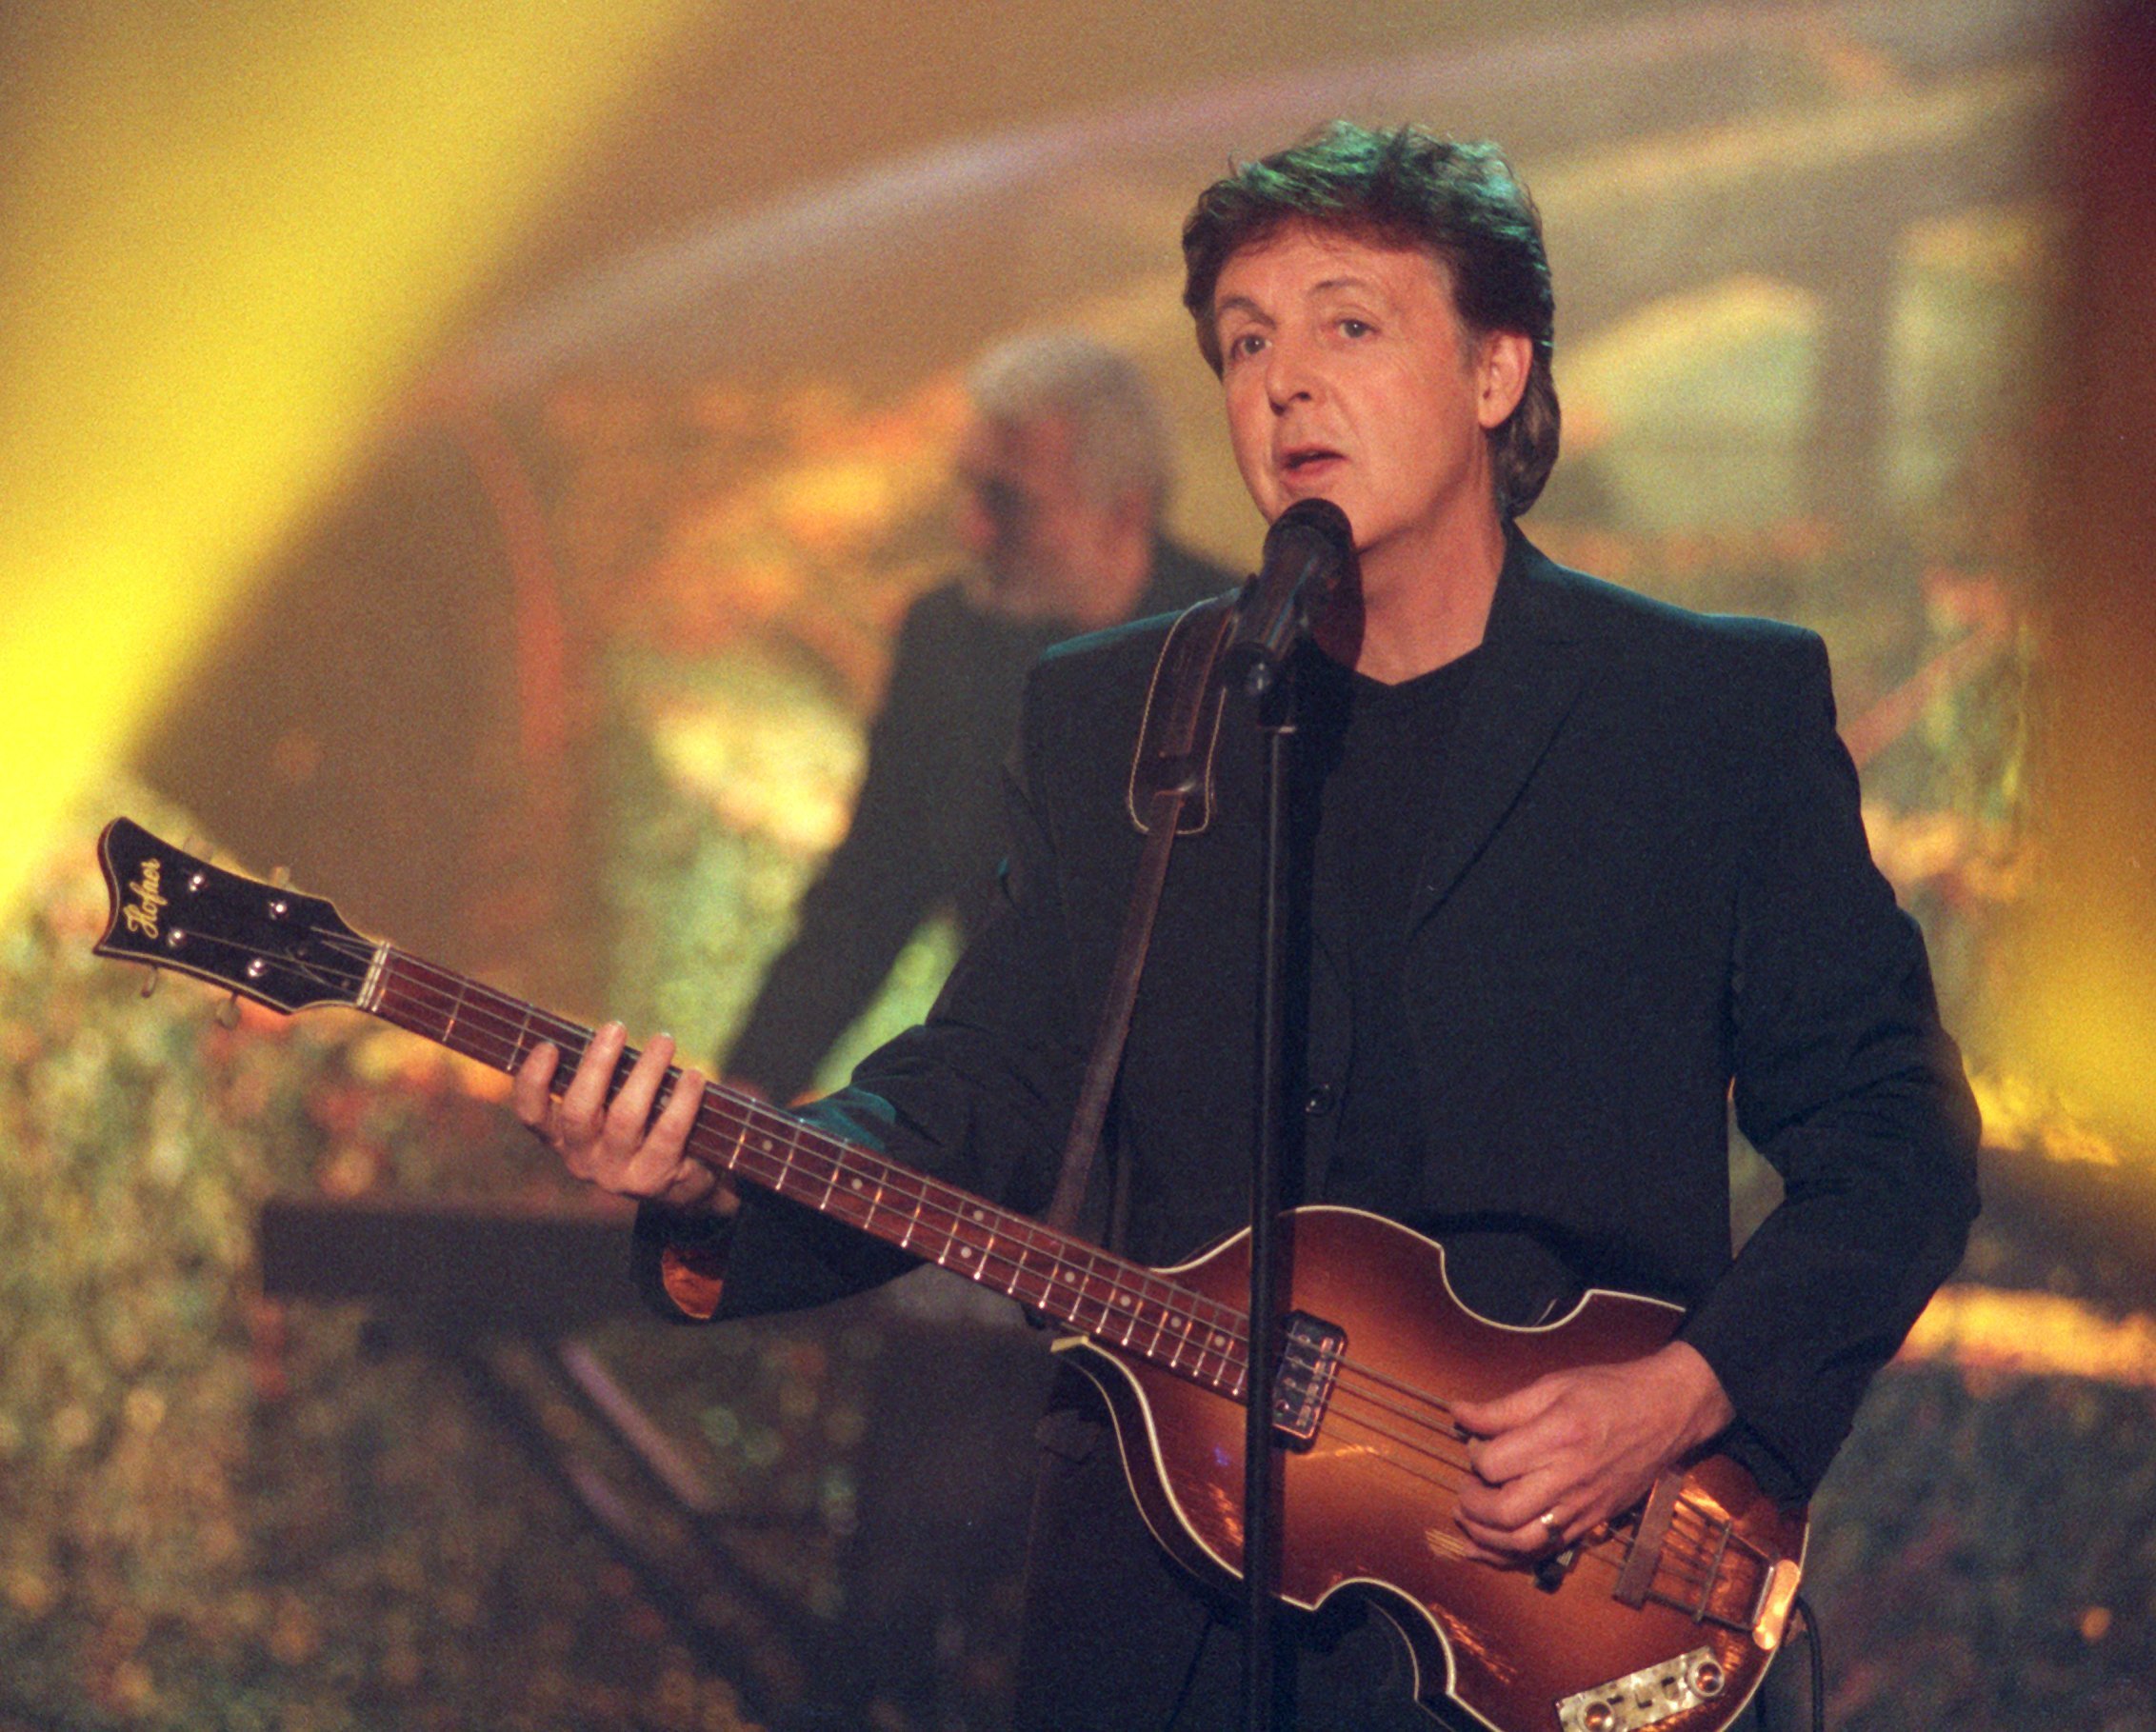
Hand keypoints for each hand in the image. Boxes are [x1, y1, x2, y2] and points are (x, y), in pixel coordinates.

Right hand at [512, 1022, 736, 1216]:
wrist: (680, 1182)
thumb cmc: (642, 1125)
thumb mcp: (612, 1105)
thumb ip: (602, 1078)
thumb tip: (608, 1031)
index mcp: (562, 1138)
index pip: (532, 1115)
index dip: (533, 1082)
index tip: (548, 1047)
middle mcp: (581, 1159)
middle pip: (579, 1111)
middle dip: (596, 1064)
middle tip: (616, 1027)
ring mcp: (615, 1173)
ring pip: (625, 1117)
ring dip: (646, 1072)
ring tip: (663, 1041)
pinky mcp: (652, 1179)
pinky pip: (667, 1132)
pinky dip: (683, 1100)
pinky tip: (693, 1077)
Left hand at [1451, 1341, 1733, 1564]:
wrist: (1666, 1413)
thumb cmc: (1609, 1393)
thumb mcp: (1553, 1386)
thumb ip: (1502, 1408)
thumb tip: (1458, 1413)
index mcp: (1557, 1438)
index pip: (1495, 1464)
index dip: (1474, 1457)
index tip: (1476, 1446)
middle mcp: (1569, 1479)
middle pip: (1504, 1512)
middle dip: (1471, 1505)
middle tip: (1464, 1489)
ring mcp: (1583, 1507)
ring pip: (1522, 1543)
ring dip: (1484, 1538)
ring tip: (1467, 1518)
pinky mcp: (1592, 1522)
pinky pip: (1545, 1552)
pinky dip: (1510, 1556)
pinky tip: (1486, 1549)